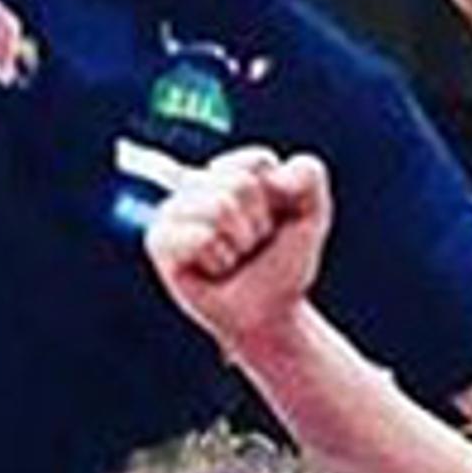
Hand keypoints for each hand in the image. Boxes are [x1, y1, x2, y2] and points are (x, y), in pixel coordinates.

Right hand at [146, 147, 331, 353]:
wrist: (269, 312)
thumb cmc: (283, 263)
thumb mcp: (312, 216)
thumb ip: (309, 176)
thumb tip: (275, 176)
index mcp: (230, 172)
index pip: (258, 161)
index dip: (280, 197)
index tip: (275, 221)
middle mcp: (196, 185)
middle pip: (240, 184)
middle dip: (259, 223)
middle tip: (252, 244)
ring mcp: (174, 211)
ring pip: (218, 207)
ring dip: (240, 243)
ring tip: (234, 256)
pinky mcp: (159, 240)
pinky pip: (199, 237)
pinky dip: (219, 259)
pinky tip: (215, 268)